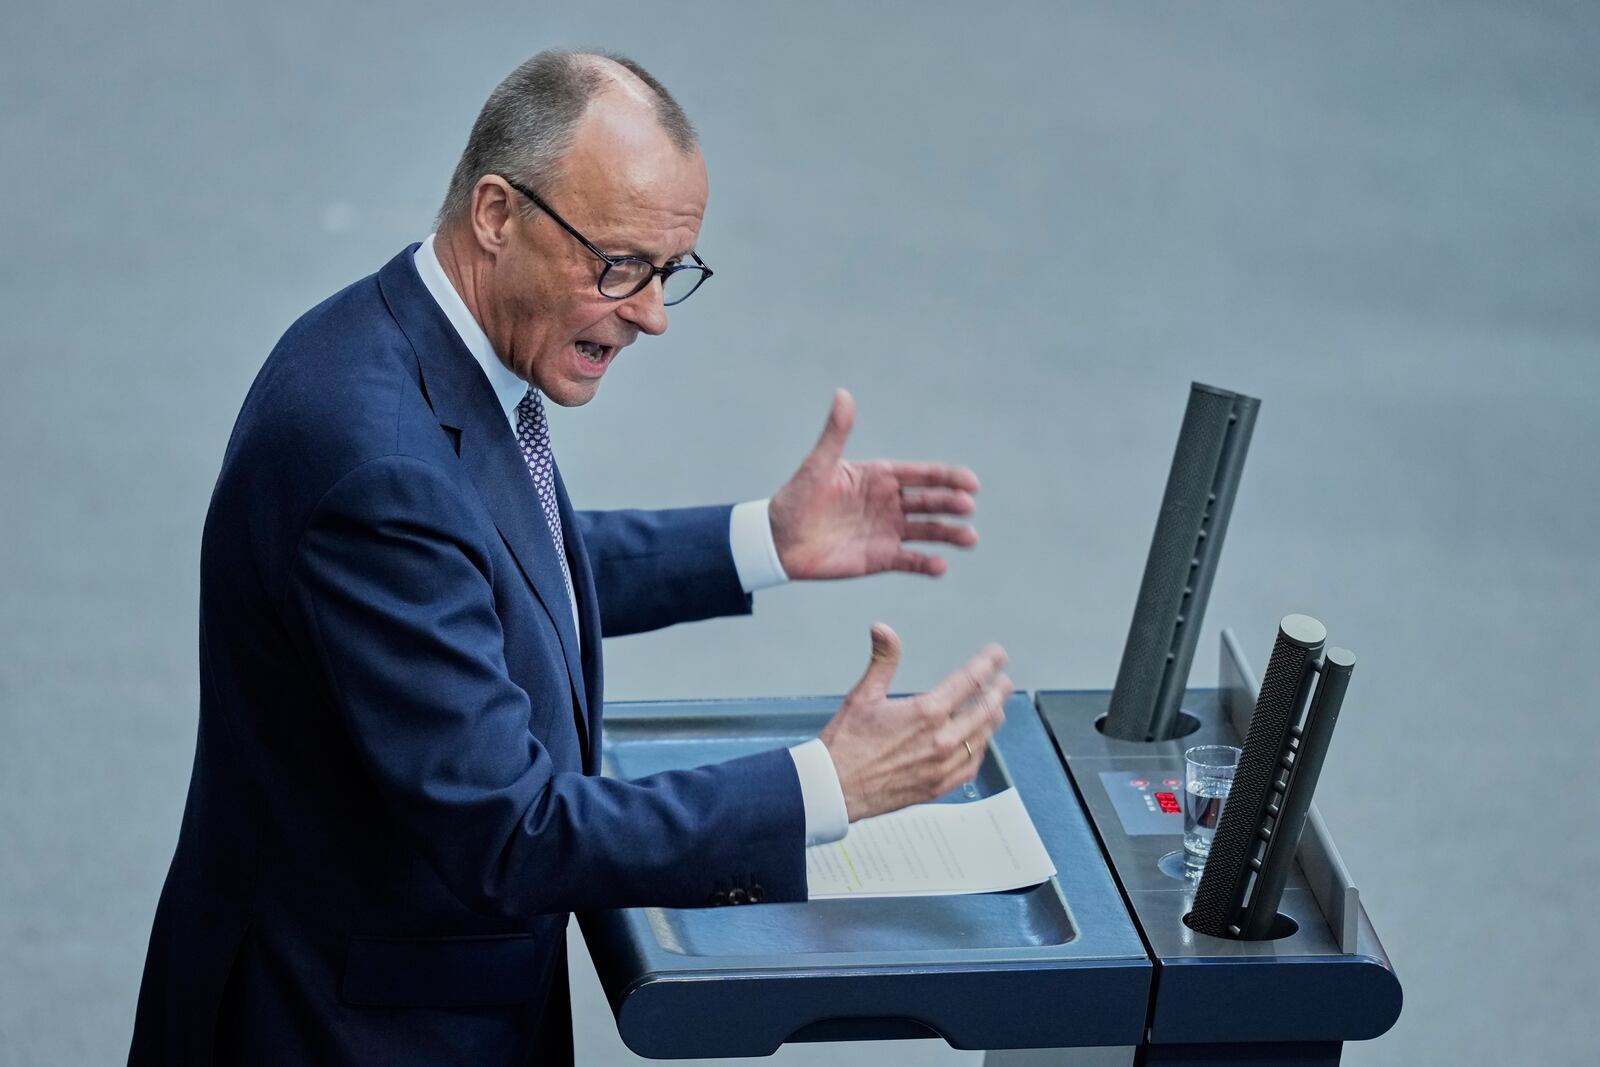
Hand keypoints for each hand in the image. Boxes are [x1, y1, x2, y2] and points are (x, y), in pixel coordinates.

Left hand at [769, 390, 978, 580]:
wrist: (779, 541)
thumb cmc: (797, 498)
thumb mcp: (818, 465)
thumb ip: (836, 433)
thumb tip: (843, 394)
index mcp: (880, 477)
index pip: (922, 475)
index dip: (947, 477)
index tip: (970, 483)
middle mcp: (890, 503)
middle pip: (930, 502)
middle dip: (951, 503)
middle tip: (967, 507)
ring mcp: (888, 531)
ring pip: (928, 531)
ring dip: (950, 534)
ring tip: (969, 538)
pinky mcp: (881, 558)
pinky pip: (910, 561)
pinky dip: (926, 564)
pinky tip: (941, 565)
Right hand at [819, 623, 1011, 821]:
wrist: (835, 789)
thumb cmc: (847, 744)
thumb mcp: (863, 695)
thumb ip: (883, 660)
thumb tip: (883, 630)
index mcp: (927, 712)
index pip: (970, 681)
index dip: (988, 664)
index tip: (997, 656)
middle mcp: (942, 740)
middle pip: (986, 709)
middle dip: (998, 691)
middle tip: (1003, 682)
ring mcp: (944, 765)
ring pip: (984, 738)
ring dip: (993, 719)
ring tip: (996, 708)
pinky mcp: (940, 786)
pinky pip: (973, 765)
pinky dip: (981, 749)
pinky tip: (979, 743)